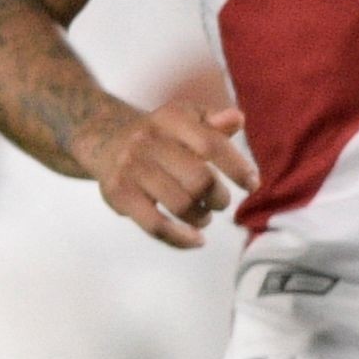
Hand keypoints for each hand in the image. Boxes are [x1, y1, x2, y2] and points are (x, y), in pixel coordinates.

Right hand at [72, 92, 253, 247]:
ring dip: (202, 217)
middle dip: (219, 198)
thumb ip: (214, 122)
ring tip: (205, 215)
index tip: (252, 184)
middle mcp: (148, 142)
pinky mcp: (119, 195)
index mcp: (170, 120)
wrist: (105, 140)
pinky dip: (181, 239)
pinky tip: (196, 240)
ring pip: (180, 205)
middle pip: (198, 180)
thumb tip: (238, 119)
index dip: (237, 167)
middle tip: (221, 202)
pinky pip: (155, 226)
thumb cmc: (162, 134)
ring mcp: (132, 169)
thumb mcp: (186, 118)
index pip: (210, 144)